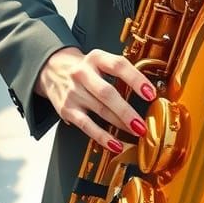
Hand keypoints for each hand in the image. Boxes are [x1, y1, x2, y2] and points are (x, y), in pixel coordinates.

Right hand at [34, 46, 155, 152]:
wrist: (52, 70)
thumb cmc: (85, 68)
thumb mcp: (100, 61)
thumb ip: (119, 72)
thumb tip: (147, 91)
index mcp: (96, 58)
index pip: (118, 66)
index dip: (136, 79)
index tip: (150, 94)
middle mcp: (83, 73)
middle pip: (107, 93)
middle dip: (127, 111)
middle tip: (142, 124)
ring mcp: (74, 92)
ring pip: (100, 110)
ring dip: (120, 124)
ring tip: (136, 132)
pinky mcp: (67, 110)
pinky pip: (87, 126)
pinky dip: (102, 137)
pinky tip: (115, 144)